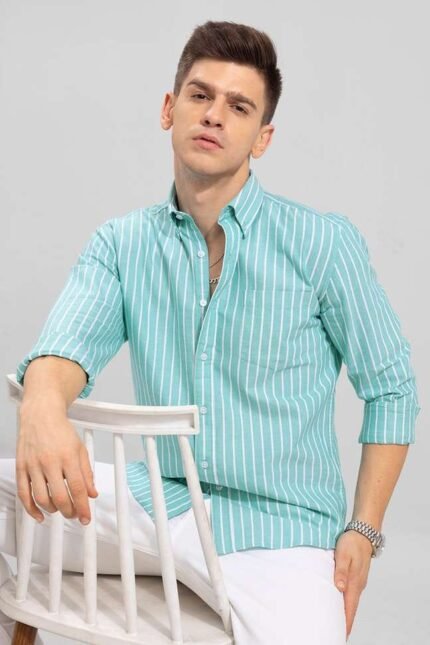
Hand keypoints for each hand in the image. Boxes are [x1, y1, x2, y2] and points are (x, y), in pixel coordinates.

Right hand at [16, 400, 97, 524]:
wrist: (40, 415)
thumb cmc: (61, 431)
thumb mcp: (80, 449)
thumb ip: (87, 473)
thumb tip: (92, 494)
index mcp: (68, 456)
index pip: (77, 488)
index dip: (83, 507)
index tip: (86, 518)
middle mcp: (50, 461)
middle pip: (60, 497)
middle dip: (69, 511)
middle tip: (74, 514)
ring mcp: (33, 465)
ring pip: (41, 498)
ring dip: (53, 510)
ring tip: (60, 510)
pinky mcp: (21, 467)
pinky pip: (24, 493)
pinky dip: (31, 509)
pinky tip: (40, 515)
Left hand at [333, 530, 372, 639]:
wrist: (364, 533)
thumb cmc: (352, 543)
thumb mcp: (343, 554)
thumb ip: (341, 571)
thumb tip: (340, 587)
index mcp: (354, 582)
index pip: (349, 608)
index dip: (345, 623)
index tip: (341, 634)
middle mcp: (358, 585)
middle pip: (351, 609)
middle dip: (344, 622)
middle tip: (336, 633)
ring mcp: (359, 582)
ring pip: (351, 602)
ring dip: (345, 613)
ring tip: (336, 623)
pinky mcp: (357, 577)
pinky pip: (351, 594)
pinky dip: (346, 603)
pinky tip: (340, 604)